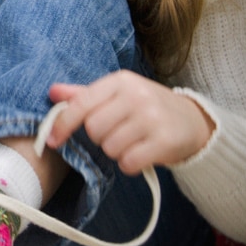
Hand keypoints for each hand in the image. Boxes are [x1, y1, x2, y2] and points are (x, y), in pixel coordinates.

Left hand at [44, 71, 214, 175]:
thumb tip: (53, 91)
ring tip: (132, 142)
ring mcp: (152, 117)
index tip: (52, 140)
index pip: (81, 103)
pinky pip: (129, 162)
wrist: (192, 121)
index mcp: (120, 81)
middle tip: (117, 133)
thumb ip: (84, 95)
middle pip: (94, 129)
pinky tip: (140, 154)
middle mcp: (136, 95)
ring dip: (116, 152)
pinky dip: (130, 164)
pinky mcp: (165, 140)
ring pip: (110, 148)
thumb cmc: (146, 107)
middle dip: (100, 138)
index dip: (63, 124)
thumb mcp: (117, 94)